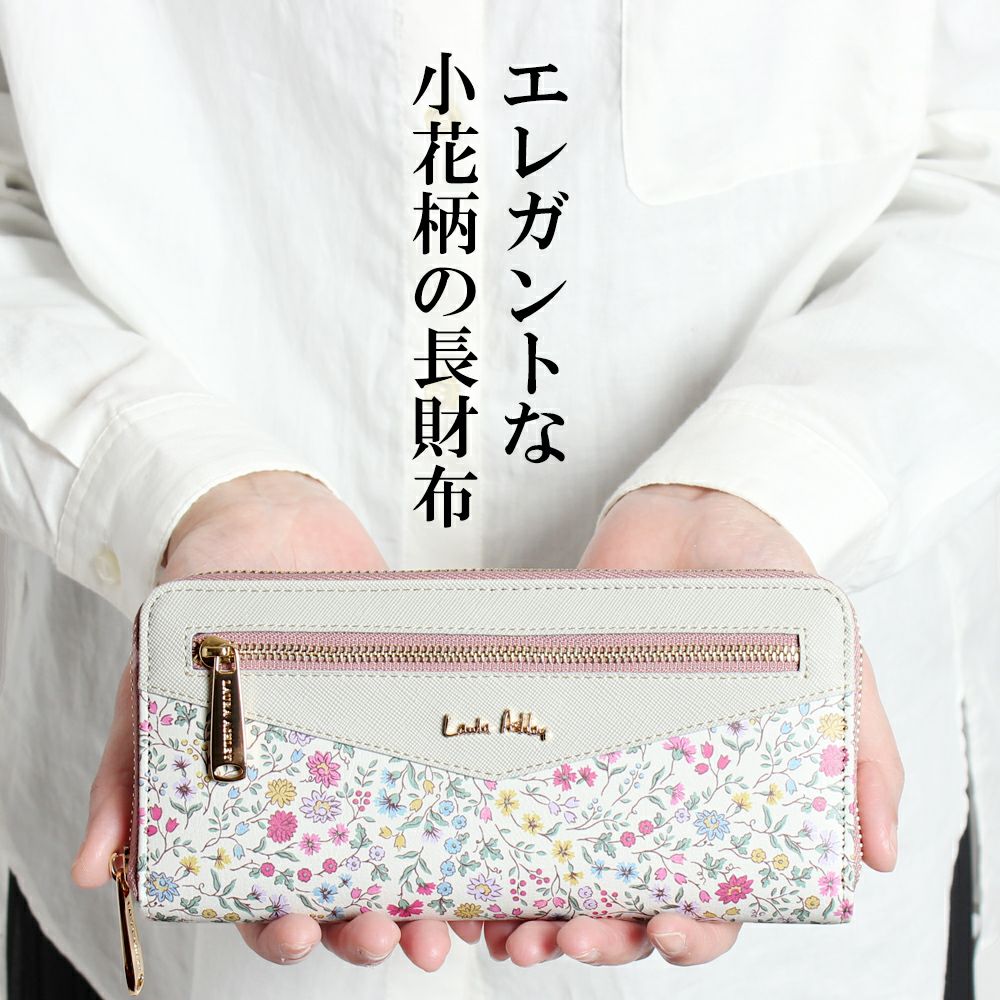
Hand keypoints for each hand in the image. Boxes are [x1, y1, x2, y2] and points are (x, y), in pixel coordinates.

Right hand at [71, 472, 469, 970]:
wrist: (268, 520)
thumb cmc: (202, 607)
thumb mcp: (152, 691)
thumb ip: (129, 773)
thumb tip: (93, 866)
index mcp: (250, 800)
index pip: (265, 889)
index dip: (285, 927)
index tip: (305, 933)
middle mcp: (315, 788)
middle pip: (343, 885)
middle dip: (365, 925)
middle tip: (390, 937)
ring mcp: (370, 753)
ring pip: (402, 848)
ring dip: (424, 897)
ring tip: (443, 922)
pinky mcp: (414, 714)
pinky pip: (447, 777)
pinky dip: (468, 825)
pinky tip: (487, 856)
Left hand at [487, 484, 902, 968]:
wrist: (692, 513)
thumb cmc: (770, 587)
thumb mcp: (836, 665)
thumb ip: (864, 751)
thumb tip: (879, 856)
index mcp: (726, 800)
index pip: (713, 897)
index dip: (692, 932)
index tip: (667, 929)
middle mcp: (656, 795)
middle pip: (627, 900)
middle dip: (600, 935)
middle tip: (568, 936)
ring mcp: (596, 761)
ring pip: (561, 866)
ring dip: (534, 912)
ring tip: (510, 931)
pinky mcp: (546, 723)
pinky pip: (510, 795)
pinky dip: (488, 845)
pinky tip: (467, 877)